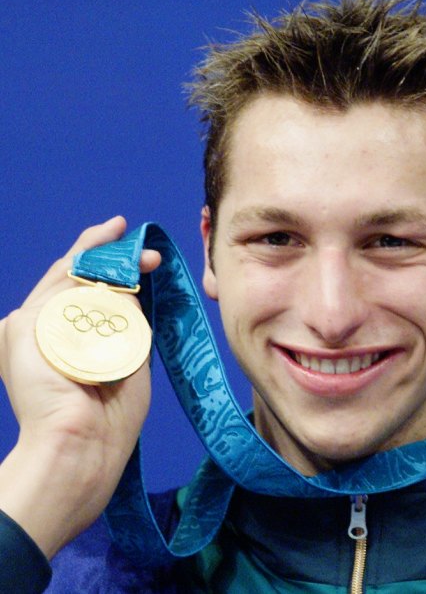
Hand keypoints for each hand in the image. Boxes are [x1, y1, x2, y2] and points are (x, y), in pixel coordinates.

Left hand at [0, 216, 160, 557]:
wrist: (79, 439)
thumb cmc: (45, 389)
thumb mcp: (28, 330)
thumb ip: (57, 294)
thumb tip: (101, 282)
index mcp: (42, 317)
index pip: (70, 270)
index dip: (93, 246)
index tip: (118, 227)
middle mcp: (75, 322)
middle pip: (100, 277)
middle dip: (120, 257)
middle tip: (144, 250)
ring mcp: (106, 335)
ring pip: (124, 293)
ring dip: (137, 274)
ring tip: (152, 261)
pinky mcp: (134, 350)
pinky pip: (142, 315)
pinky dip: (149, 296)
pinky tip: (156, 283)